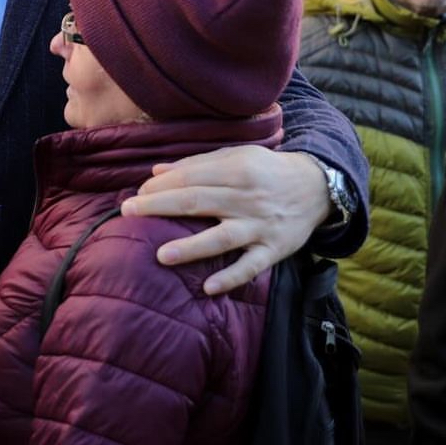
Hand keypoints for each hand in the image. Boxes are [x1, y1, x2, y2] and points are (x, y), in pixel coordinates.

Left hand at [119, 146, 328, 294]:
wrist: (317, 187)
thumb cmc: (266, 170)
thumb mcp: (236, 157)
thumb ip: (196, 164)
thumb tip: (156, 172)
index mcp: (236, 169)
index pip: (190, 178)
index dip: (161, 186)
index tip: (137, 195)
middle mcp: (247, 197)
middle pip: (197, 202)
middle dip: (160, 207)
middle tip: (128, 213)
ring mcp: (261, 225)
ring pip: (222, 237)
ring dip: (191, 247)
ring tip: (161, 255)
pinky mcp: (274, 249)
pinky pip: (251, 266)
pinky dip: (231, 277)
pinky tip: (208, 288)